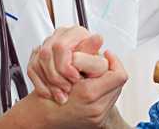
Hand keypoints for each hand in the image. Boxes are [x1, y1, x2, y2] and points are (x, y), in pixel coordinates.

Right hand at [0, 50, 127, 128]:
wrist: (39, 117)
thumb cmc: (47, 94)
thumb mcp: (65, 67)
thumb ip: (84, 53)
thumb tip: (98, 38)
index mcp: (88, 93)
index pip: (119, 75)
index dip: (114, 62)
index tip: (107, 55)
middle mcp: (95, 108)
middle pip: (119, 84)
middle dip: (112, 71)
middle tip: (104, 64)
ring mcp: (97, 116)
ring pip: (115, 92)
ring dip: (108, 82)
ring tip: (97, 76)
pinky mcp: (97, 121)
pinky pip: (110, 102)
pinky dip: (104, 92)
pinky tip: (94, 86)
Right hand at [27, 26, 108, 103]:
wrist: (86, 74)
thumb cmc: (93, 67)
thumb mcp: (97, 61)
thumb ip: (94, 52)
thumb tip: (98, 38)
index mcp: (75, 32)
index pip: (60, 46)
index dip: (65, 66)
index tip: (75, 78)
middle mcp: (60, 35)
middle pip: (46, 54)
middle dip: (56, 76)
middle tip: (68, 88)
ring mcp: (47, 44)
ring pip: (37, 63)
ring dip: (49, 83)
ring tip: (61, 94)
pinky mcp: (38, 55)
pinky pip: (32, 69)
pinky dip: (41, 85)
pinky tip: (51, 93)